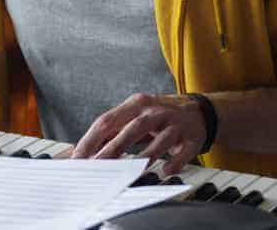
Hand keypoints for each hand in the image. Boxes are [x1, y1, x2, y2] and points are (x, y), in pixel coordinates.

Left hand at [72, 93, 207, 173]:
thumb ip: (109, 131)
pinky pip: (183, 152)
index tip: (78, 158)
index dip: (91, 139)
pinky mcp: (191, 138)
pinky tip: (166, 171)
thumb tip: (79, 152)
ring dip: (145, 156)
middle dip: (114, 149)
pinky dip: (174, 163)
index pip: (109, 120)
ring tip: (130, 172)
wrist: (197, 113)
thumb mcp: (133, 116)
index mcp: (137, 104)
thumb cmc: (157, 117)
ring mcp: (175, 124)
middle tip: (98, 167)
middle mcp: (156, 111)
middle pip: (133, 128)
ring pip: (159, 140)